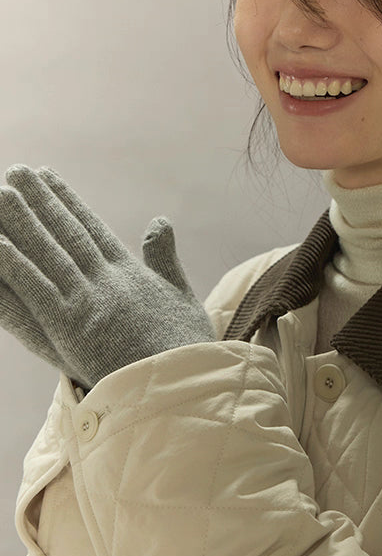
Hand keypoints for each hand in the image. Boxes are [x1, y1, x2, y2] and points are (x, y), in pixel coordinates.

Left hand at [0, 165, 215, 389]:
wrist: (188, 384)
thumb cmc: (187, 348)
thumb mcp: (181, 296)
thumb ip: (165, 259)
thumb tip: (159, 219)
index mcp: (131, 274)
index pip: (92, 228)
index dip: (67, 201)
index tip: (47, 177)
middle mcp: (107, 280)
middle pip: (66, 233)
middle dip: (39, 201)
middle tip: (15, 171)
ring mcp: (89, 302)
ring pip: (47, 254)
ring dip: (20, 223)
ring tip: (0, 193)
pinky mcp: (72, 327)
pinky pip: (37, 290)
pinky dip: (16, 266)